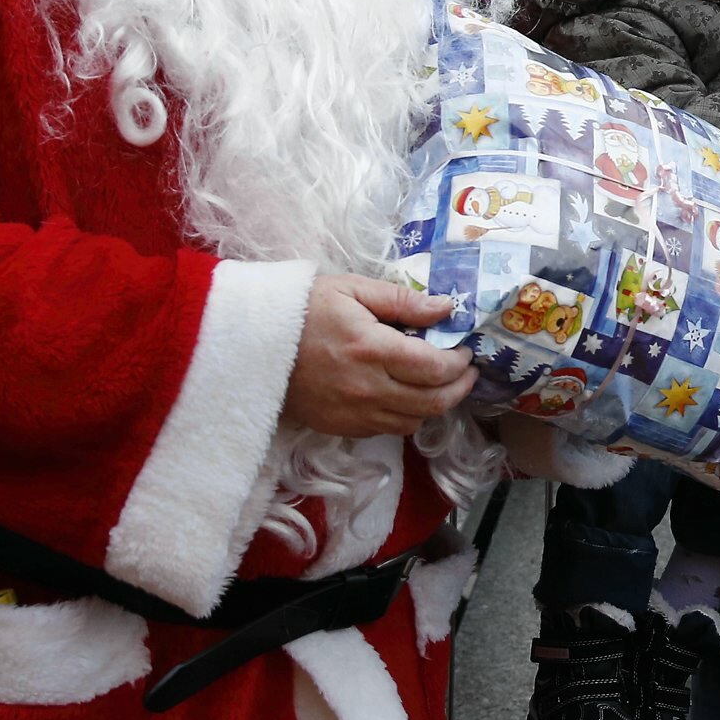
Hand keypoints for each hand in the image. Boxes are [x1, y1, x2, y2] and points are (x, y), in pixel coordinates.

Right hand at [282, 275, 474, 438]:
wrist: (252, 346)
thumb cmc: (303, 310)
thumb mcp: (351, 289)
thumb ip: (402, 301)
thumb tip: (445, 308)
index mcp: (373, 350)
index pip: (435, 368)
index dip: (460, 363)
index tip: (465, 350)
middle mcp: (368, 389)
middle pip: (433, 402)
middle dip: (459, 388)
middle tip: (466, 371)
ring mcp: (354, 414)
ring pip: (414, 421)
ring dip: (434, 405)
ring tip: (438, 383)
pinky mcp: (341, 428)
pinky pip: (388, 430)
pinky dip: (405, 415)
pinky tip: (404, 394)